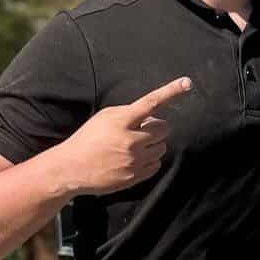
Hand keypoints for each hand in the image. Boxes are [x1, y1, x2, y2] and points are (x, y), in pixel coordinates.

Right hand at [60, 77, 191, 195]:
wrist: (72, 167)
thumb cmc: (89, 138)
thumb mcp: (105, 117)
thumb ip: (129, 114)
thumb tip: (153, 117)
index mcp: (121, 121)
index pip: (151, 102)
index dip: (171, 91)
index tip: (187, 82)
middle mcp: (130, 140)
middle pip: (163, 130)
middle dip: (157, 128)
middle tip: (142, 130)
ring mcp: (133, 160)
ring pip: (161, 148)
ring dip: (153, 145)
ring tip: (134, 146)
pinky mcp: (134, 177)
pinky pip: (156, 166)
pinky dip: (149, 161)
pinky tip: (133, 159)